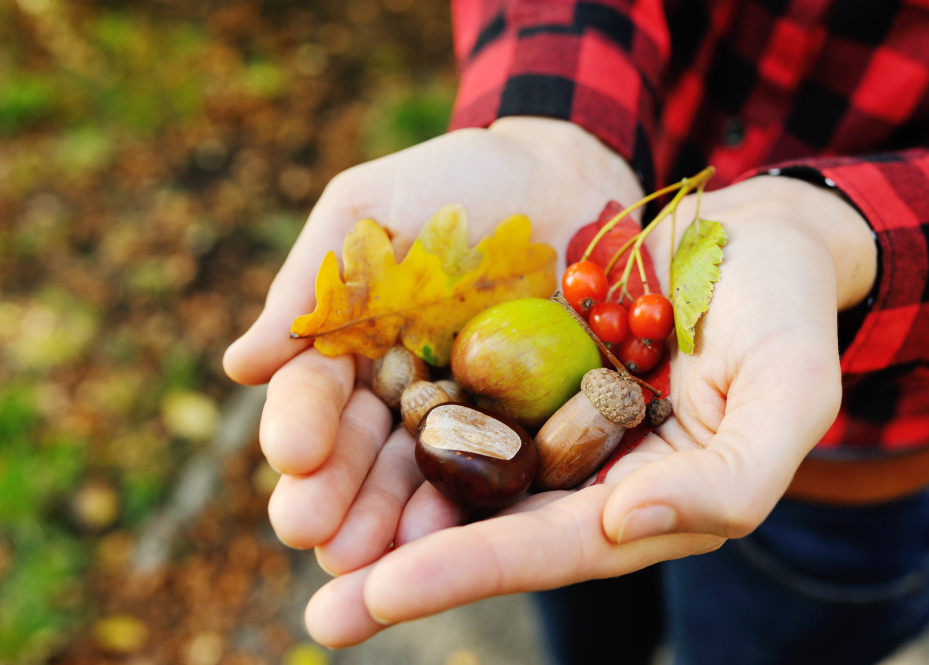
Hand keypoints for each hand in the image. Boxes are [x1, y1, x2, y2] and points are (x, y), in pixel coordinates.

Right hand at [221, 118, 642, 610]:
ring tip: (372, 558)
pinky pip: (509, 469)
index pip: (317, 396)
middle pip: (364, 455)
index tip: (291, 456)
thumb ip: (313, 283)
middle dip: (336, 496)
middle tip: (312, 536)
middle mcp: (407, 394)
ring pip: (426, 478)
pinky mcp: (539, 425)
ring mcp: (473, 415)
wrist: (565, 178)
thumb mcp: (370, 212)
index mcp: (356, 346)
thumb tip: (239, 366)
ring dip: (394, 522)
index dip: (299, 425)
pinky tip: (453, 536)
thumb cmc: (456, 181)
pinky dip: (480, 503)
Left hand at [299, 173, 876, 646]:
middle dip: (404, 571)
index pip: (551, 547)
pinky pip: (457, 398)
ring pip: (460, 474)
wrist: (753, 237)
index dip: (467, 572)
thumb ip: (729, 479)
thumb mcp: (788, 394)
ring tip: (302, 532)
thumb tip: (622, 522)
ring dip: (384, 505)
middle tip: (322, 612)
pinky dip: (399, 422)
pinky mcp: (527, 370)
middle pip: (489, 530)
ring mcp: (554, 423)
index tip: (380, 595)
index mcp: (649, 499)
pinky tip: (337, 437)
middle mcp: (590, 475)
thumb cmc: (787, 314)